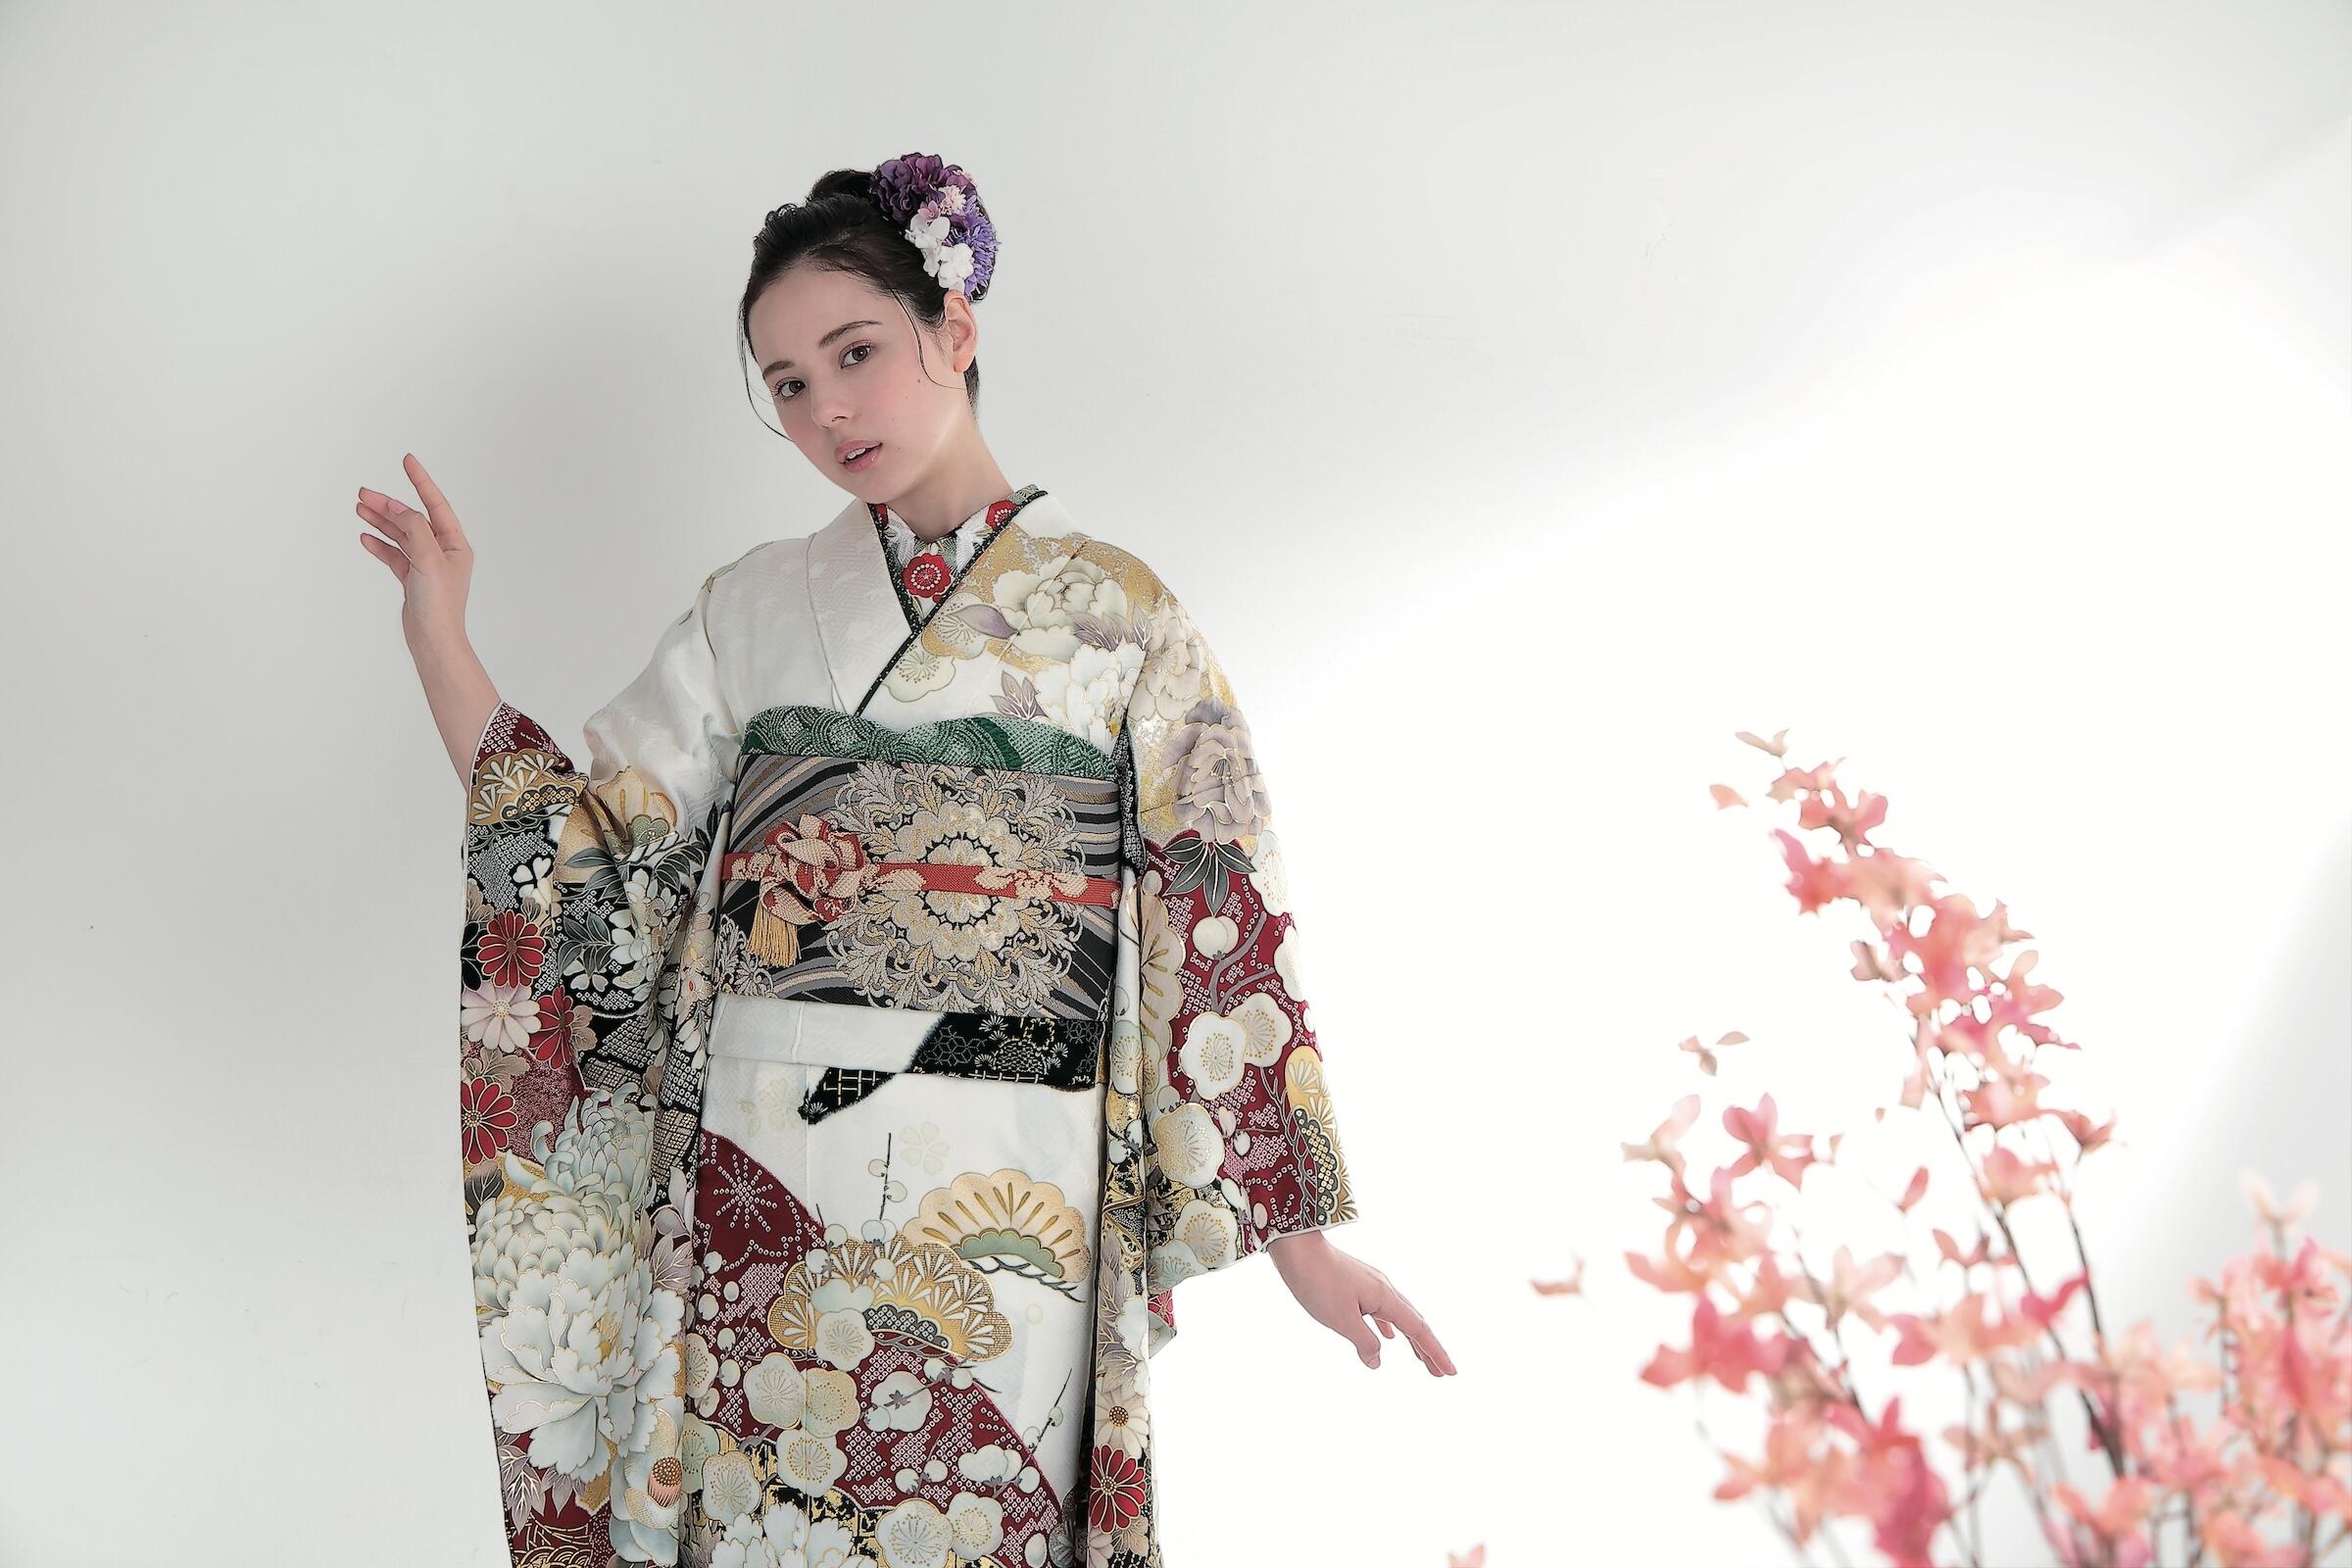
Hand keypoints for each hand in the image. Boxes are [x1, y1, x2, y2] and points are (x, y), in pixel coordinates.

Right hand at [356, 453, 474, 650]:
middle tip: (364, 493)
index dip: (421, 481)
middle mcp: (443, 552)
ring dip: (381, 522)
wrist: (433, 640)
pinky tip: (366, 537)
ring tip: (359, 508)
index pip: (436, 504)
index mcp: (456, 544)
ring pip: (401, 536)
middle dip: (389, 505)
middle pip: (413, 519)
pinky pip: (395, 556)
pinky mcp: (413, 580)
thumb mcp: (428, 558)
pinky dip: (380, 545)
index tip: (408, 461)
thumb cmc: (439, 604)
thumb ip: (414, 528)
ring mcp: (427, 566)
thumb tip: (400, 508)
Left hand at [1267, 1230, 1455, 1375]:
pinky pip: (1382, 1311)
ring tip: (1420, 1359)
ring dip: (1411, 1340)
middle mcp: (1384, 1289)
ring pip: (1399, 1317)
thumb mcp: (1341, 1319)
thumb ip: (1364, 1342)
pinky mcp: (1357, 1284)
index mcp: (1385, 1297)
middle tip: (1441, 1373)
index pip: (1418, 1330)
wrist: (1297, 1248)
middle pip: (1414, 1323)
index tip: (1450, 1372)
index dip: (1435, 1352)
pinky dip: (1390, 1327)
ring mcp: (1371, 1285)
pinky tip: (1389, 1336)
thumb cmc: (1317, 1282)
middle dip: (1428, 1349)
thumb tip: (1377, 1361)